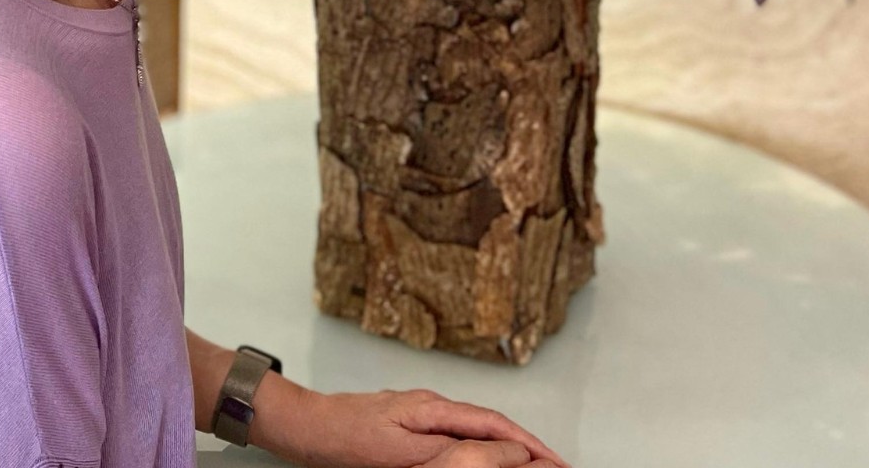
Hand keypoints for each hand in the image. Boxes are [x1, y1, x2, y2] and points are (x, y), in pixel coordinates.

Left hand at [282, 386, 571, 467]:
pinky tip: (488, 457)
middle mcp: (433, 406)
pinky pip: (459, 434)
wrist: (311, 428)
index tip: (556, 461)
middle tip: (557, 465)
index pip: (494, 425)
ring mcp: (422, 413)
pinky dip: (483, 446)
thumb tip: (500, 451)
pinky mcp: (412, 424)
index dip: (530, 444)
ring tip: (533, 463)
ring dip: (507, 446)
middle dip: (528, 445)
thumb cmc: (349, 440)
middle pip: (492, 424)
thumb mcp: (404, 453)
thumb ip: (453, 452)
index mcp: (435, 409)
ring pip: (477, 429)